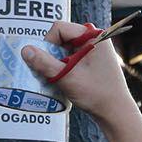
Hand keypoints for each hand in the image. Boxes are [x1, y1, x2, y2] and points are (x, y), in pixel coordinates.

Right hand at [22, 20, 137, 131]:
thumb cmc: (97, 94)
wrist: (116, 112)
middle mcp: (95, 39)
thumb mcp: (67, 77)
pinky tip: (64, 80)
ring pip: (64, 49)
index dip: (48, 43)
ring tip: (58, 78)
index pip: (59, 28)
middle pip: (61, 38)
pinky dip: (63, 67)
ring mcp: (94, 50)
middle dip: (52, 54)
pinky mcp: (92, 61)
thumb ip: (45, 63)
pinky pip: (71, 57)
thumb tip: (25, 50)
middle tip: (51, 71)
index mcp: (93, 36)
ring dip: (56, 62)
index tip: (47, 62)